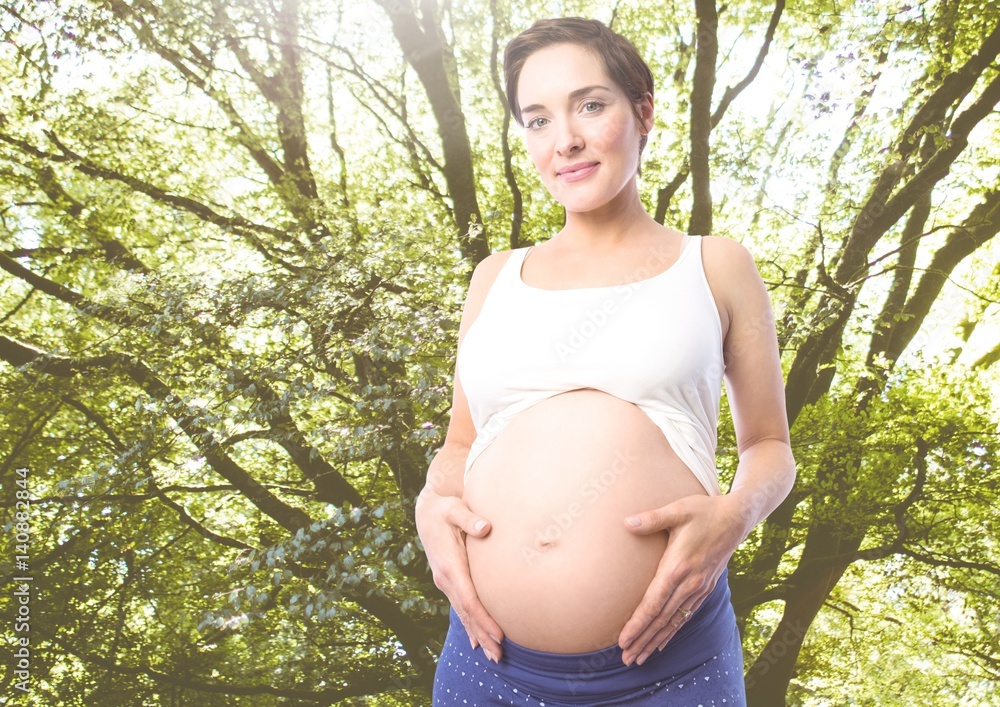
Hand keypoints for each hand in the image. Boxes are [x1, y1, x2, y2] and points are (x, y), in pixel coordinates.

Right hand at [415, 488, 504, 661]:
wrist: (427, 511)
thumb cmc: (446, 508)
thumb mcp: (456, 508)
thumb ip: (470, 518)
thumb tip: (485, 527)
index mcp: (449, 566)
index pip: (469, 600)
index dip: (484, 619)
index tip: (500, 634)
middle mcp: (445, 578)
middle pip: (466, 614)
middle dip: (483, 635)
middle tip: (500, 657)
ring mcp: (445, 582)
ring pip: (463, 615)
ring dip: (478, 635)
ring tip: (494, 657)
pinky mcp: (449, 581)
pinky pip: (460, 608)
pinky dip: (469, 625)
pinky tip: (476, 642)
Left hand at [618, 493, 748, 665]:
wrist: (737, 518)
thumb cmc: (704, 511)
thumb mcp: (678, 510)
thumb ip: (652, 518)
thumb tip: (626, 522)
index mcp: (679, 566)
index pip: (654, 602)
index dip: (638, 624)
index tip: (623, 640)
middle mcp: (690, 583)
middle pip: (662, 618)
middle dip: (643, 640)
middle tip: (626, 659)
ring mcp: (700, 587)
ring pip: (674, 621)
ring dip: (656, 640)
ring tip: (639, 657)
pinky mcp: (706, 587)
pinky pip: (686, 615)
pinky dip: (673, 631)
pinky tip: (662, 642)